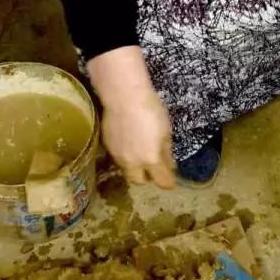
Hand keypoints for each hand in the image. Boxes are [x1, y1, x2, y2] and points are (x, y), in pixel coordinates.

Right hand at [87, 46, 176, 188]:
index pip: (162, 181)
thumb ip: (166, 151)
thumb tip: (170, 165)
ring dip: (135, 166)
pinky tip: (129, 142)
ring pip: (127, 169)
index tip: (171, 180)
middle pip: (139, 181)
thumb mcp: (166, 130)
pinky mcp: (108, 145)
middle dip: (147, 177)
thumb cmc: (150, 110)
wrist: (123, 96)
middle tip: (153, 167)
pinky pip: (118, 157)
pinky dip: (125, 155)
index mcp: (151, 160)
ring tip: (140, 153)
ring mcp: (118, 155)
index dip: (168, 182)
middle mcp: (132, 163)